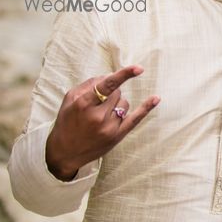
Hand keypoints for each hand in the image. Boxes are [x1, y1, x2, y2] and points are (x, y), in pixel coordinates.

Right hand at [45, 65, 158, 180]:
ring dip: (116, 104)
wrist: (65, 153)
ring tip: (101, 115)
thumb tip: (109, 76)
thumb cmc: (66, 122)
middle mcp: (97, 116)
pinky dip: (146, 108)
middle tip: (97, 104)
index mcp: (83, 104)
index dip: (123, 75)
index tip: (138, 68)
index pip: (107, 86)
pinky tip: (156, 98)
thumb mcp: (69, 100)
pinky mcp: (118, 136)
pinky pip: (136, 118)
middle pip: (117, 92)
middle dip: (110, 93)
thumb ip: (88, 84)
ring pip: (124, 103)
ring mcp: (109, 127)